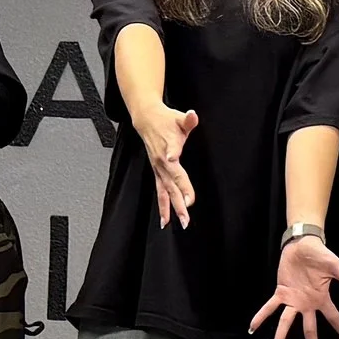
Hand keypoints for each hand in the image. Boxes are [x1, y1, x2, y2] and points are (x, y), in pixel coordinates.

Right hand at [130, 102, 200, 228]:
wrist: (145, 119)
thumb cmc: (165, 119)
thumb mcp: (178, 117)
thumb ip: (188, 119)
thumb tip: (193, 115)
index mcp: (168, 147)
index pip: (174, 161)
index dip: (177, 172)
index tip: (181, 181)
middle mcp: (162, 162)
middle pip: (171, 183)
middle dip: (179, 199)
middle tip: (187, 214)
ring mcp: (158, 169)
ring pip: (166, 192)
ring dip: (172, 208)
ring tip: (180, 223)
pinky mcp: (157, 173)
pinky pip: (160, 193)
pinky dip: (163, 207)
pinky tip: (165, 222)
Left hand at [249, 234, 338, 338]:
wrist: (303, 243)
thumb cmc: (320, 254)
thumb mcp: (336, 267)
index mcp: (321, 300)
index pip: (335, 320)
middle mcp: (307, 304)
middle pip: (310, 331)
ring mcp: (293, 300)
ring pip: (286, 323)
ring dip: (280, 338)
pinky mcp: (281, 292)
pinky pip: (270, 307)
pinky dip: (261, 316)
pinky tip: (252, 327)